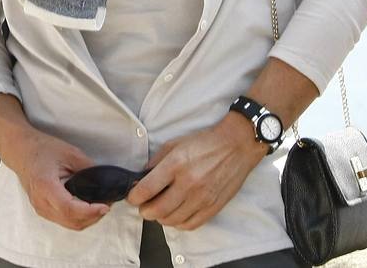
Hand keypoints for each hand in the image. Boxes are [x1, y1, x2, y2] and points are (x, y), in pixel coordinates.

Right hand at [7, 128, 111, 229]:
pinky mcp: (42, 209)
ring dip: (86, 219)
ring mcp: (40, 208)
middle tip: (106, 204)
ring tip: (98, 205)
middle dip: (93, 217)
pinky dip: (77, 217)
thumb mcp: (69, 153)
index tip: (105, 205)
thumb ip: (88, 169)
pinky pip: (63, 220)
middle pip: (72, 221)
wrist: (20, 150)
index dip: (90, 211)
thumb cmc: (41, 148)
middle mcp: (41, 202)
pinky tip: (85, 206)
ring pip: (69, 224)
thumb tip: (104, 183)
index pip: (70, 209)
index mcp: (46, 186)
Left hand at [127, 114, 265, 229]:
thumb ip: (155, 162)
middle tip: (142, 207)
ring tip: (157, 211)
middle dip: (145, 211)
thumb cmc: (203, 143)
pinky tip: (175, 215)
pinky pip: (191, 224)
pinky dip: (178, 224)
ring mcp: (203, 198)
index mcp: (176, 164)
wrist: (235, 147)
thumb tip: (141, 179)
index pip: (147, 189)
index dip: (134, 197)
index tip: (131, 198)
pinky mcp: (214, 207)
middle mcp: (189, 183)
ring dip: (160, 219)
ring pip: (173, 220)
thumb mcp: (174, 144)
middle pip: (158, 210)